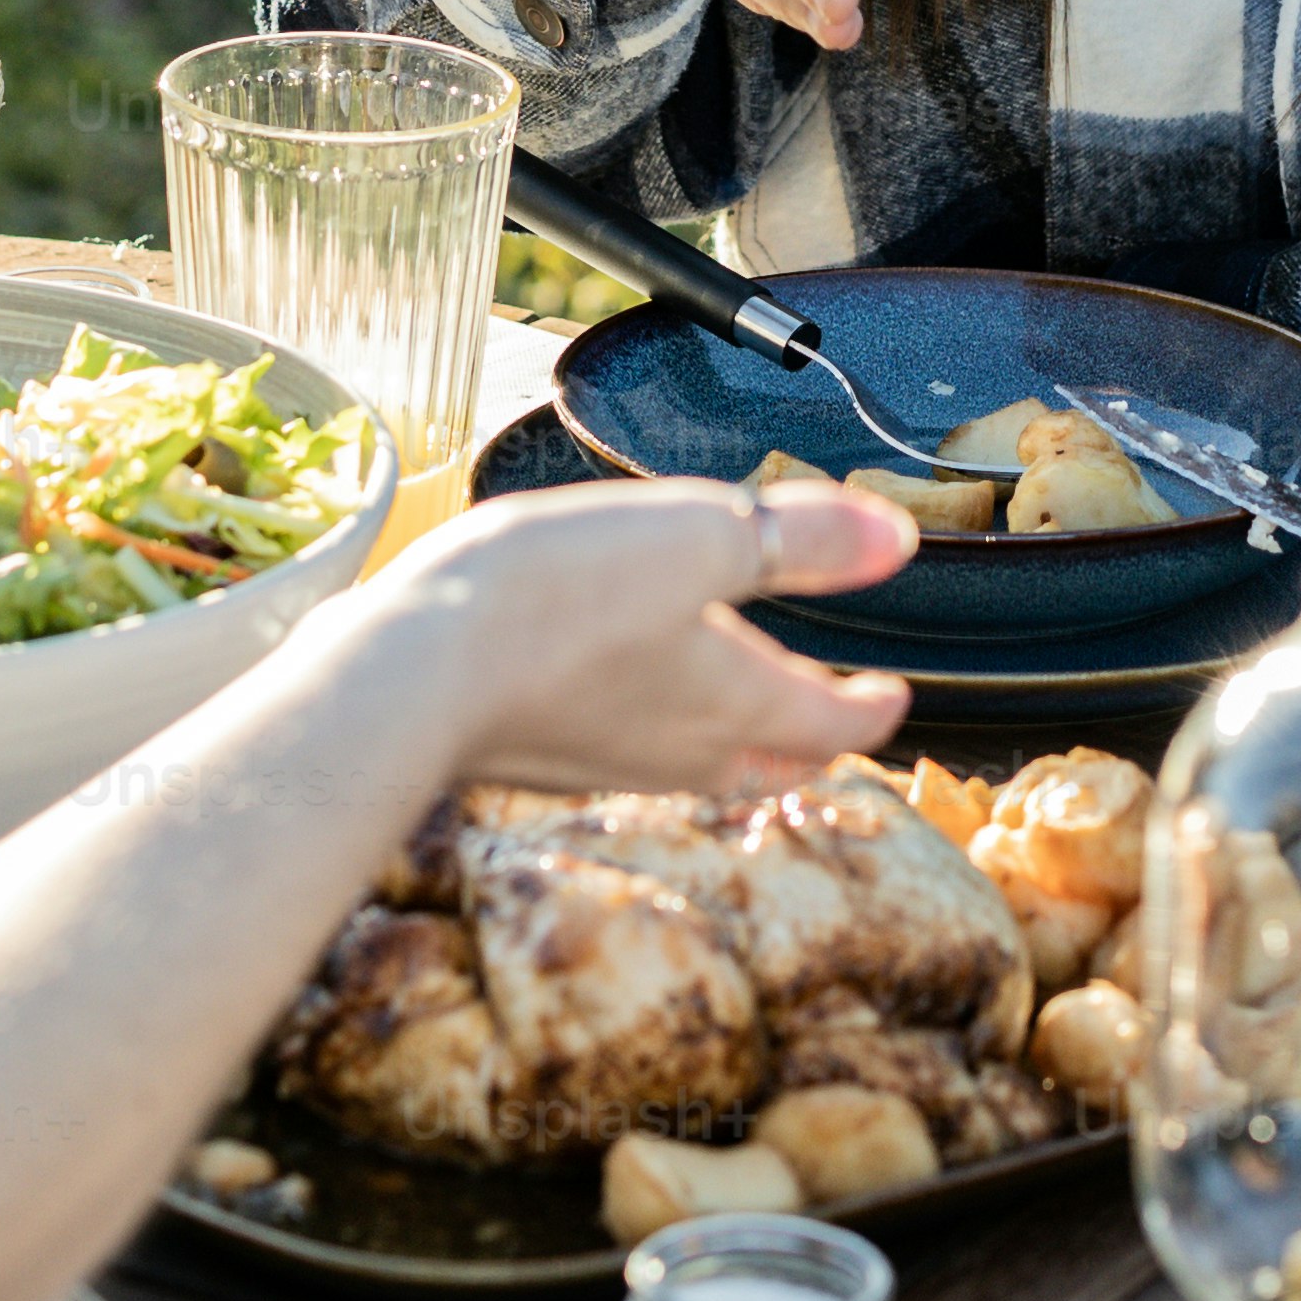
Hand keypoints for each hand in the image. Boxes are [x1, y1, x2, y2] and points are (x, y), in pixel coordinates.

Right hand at [350, 477, 918, 795]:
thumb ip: (801, 539)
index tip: (892, 699)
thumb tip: (894, 541)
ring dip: (729, 740)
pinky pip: (616, 748)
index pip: (831, 723)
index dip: (872, 710)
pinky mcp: (534, 753)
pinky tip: (616, 692)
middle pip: (767, 762)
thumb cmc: (555, 600)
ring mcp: (600, 761)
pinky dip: (644, 726)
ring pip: (692, 763)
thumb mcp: (700, 537)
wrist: (406, 674)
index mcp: (736, 703)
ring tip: (733, 708)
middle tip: (827, 722)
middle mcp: (677, 750)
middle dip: (807, 742)